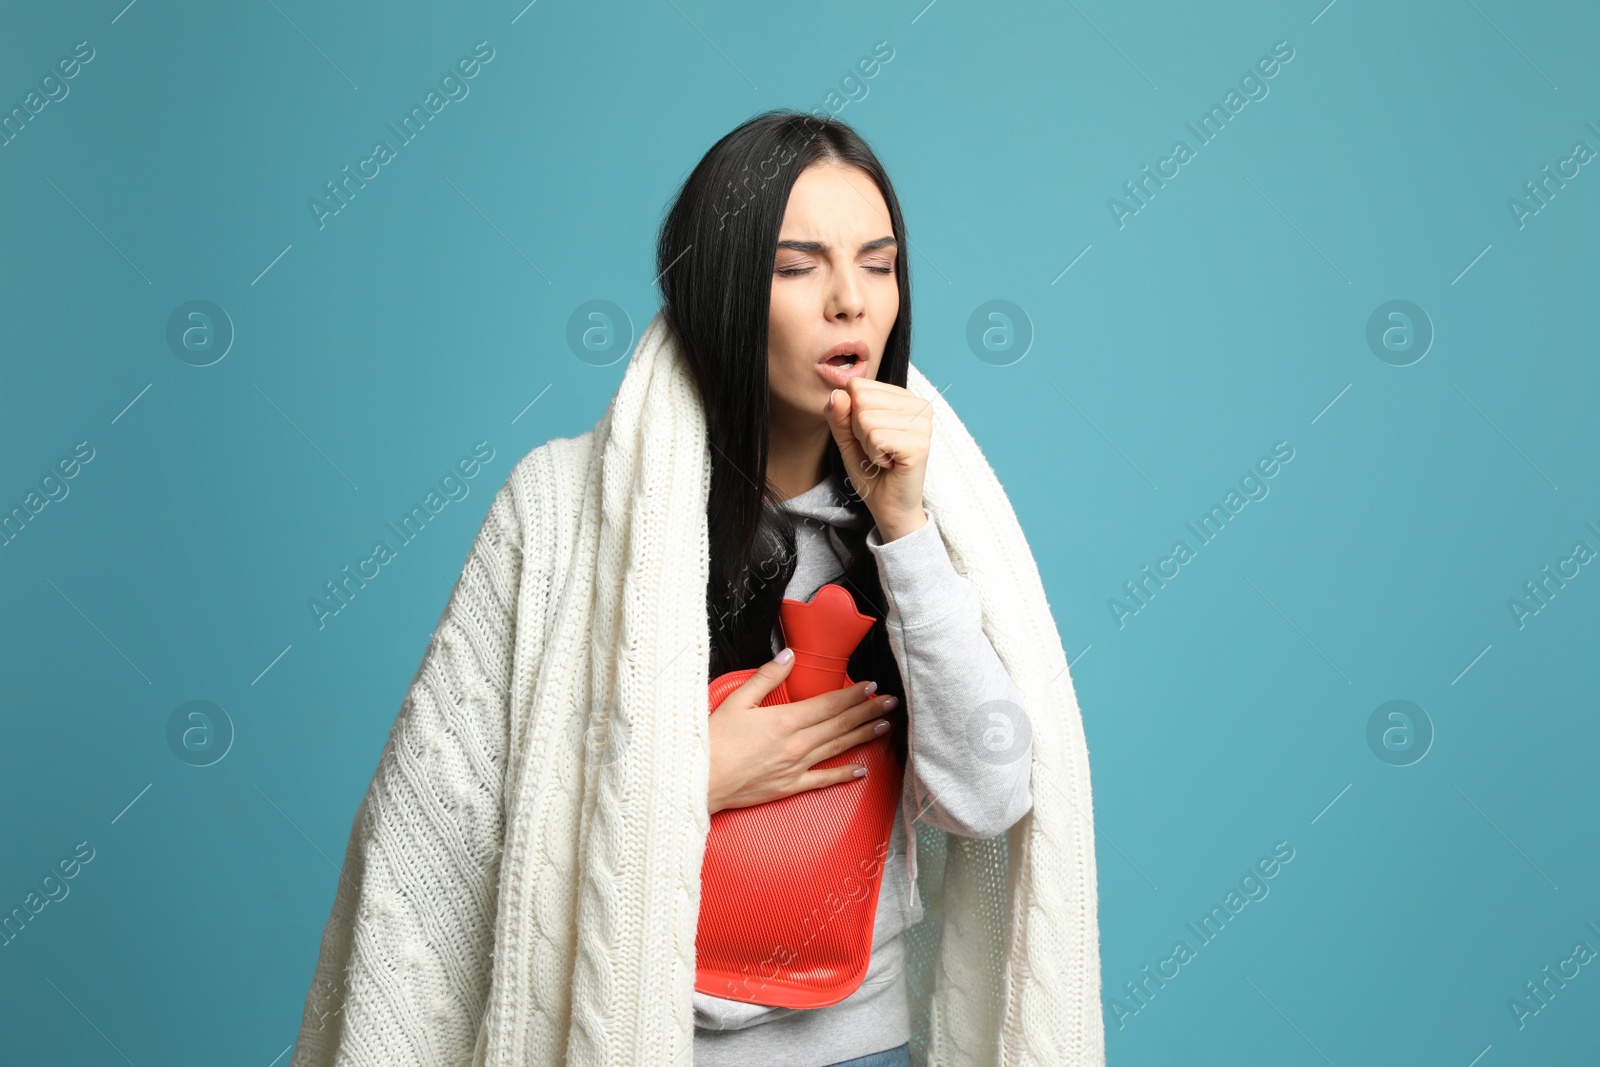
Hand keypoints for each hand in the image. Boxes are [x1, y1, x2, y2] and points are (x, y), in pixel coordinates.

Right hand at [707, 648, 899, 814]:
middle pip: (840, 724)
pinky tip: (861, 770)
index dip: (852, 694)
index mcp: (784, 720)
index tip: (871, 685)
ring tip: (883, 726)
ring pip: (837, 748)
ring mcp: (795, 767)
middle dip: (867, 711)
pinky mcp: (789, 787)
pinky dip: (844, 775)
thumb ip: (767, 678)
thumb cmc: (713, 742)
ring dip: (862, 735)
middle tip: (890, 702)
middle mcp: (796, 744)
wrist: (699, 782)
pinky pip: (823, 780)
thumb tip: (789, 657)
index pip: (828, 704)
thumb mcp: (737, 701)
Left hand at [825, 378, 931, 541]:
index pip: (857, 386)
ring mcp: (923, 424)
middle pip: (860, 399)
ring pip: (866, 419)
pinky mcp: (920, 444)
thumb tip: (836, 393)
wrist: (888, 506)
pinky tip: (889, 464)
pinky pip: (876, 438)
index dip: (852, 414)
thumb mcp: (848, 438)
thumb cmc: (871, 471)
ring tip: (884, 457)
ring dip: (867, 445)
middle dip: (858, 430)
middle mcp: (919, 405)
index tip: (869, 436)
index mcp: (904, 397)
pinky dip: (874, 456)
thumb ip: (839, 415)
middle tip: (877, 449)